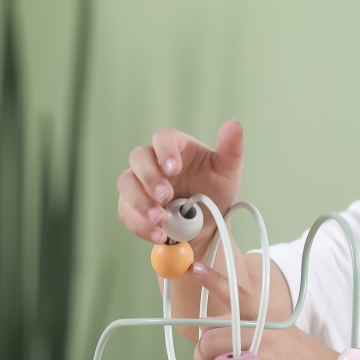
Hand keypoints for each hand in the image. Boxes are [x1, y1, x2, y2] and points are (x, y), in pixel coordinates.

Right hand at [117, 120, 244, 244]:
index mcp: (176, 148)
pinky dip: (140, 225)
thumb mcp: (228, 171)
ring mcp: (140, 184)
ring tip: (160, 219)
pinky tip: (159, 234)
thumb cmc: (215, 192)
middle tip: (165, 196)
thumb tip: (234, 125)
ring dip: (140, 202)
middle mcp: (154, 162)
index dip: (164, 150)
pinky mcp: (131, 206)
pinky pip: (126, 212)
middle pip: (138, 157)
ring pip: (126, 184)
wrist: (207, 226)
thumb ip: (232, 148)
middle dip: (149, 177)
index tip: (173, 169)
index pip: (163, 138)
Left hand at [190, 258, 338, 359]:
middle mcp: (263, 332)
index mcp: (266, 318)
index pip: (237, 295)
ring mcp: (264, 355)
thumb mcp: (281, 336)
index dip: (215, 281)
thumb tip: (215, 339)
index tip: (197, 269)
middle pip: (211, 337)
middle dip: (200, 355)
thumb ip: (250, 334)